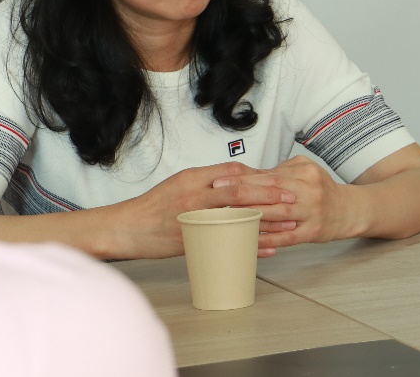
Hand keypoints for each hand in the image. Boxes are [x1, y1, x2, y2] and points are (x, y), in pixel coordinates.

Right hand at [110, 162, 295, 258]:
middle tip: (294, 198)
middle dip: (270, 194)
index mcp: (194, 178)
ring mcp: (192, 216)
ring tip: (289, 224)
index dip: (260, 176)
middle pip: (240, 190)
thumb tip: (236, 183)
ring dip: (266, 220)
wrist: (125, 228)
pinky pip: (225, 241)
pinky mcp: (190, 238)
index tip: (282, 180)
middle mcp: (195, 193)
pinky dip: (249, 244)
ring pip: (236, 215)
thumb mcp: (180, 185)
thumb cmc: (153, 208)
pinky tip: (267, 249)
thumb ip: (208, 183)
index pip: (235, 171)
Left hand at [212, 156, 362, 251]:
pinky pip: (286, 237)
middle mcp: (310, 191)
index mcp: (305, 173)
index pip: (269, 175)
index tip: (220, 181)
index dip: (243, 179)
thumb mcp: (306, 172)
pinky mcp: (313, 232)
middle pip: (271, 193)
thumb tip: (248, 175)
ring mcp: (313, 212)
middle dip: (242, 195)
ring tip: (228, 218)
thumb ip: (280, 172)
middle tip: (217, 198)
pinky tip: (250, 240)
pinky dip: (268, 239)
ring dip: (252, 216)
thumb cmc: (322, 190)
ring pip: (278, 214)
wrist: (350, 210)